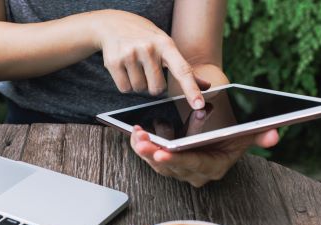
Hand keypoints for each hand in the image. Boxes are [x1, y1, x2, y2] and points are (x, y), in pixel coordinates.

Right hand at [93, 10, 209, 108]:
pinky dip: (125, 84)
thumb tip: (207, 86)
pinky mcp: (114, 62)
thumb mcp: (166, 46)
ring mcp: (130, 54)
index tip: (198, 104)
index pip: (182, 70)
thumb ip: (185, 69)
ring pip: (140, 90)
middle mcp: (149, 48)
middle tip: (147, 68)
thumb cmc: (145, 38)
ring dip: (138, 83)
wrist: (113, 24)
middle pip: (157, 89)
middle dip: (152, 84)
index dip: (191, 89)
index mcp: (166, 45)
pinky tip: (124, 68)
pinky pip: (125, 89)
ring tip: (134, 65)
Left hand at [130, 125, 279, 187]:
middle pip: (171, 167)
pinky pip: (152, 158)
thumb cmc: (233, 129)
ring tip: (136, 135)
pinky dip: (142, 147)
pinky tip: (135, 134)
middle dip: (154, 154)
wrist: (220, 127)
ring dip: (145, 150)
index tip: (162, 154)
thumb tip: (274, 136)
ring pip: (158, 164)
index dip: (177, 160)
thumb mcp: (247, 131)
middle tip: (142, 142)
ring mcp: (180, 170)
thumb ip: (259, 134)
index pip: (193, 164)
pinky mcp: (169, 163)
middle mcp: (195, 173)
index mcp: (213, 166)